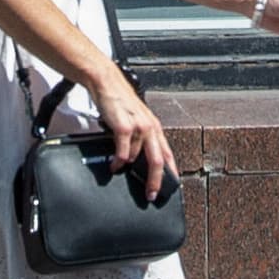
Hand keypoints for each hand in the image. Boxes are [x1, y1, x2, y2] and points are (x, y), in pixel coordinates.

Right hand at [99, 76, 180, 199]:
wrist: (107, 83)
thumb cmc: (119, 101)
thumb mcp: (135, 119)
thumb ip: (140, 137)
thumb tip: (138, 159)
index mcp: (154, 127)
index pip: (168, 154)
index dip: (171, 172)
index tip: (171, 188)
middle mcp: (150, 127)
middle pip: (158, 161)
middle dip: (156, 181)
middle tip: (151, 195)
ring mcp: (139, 127)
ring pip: (137, 158)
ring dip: (127, 167)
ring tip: (119, 169)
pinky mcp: (124, 126)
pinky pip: (123, 153)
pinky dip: (118, 162)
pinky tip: (114, 165)